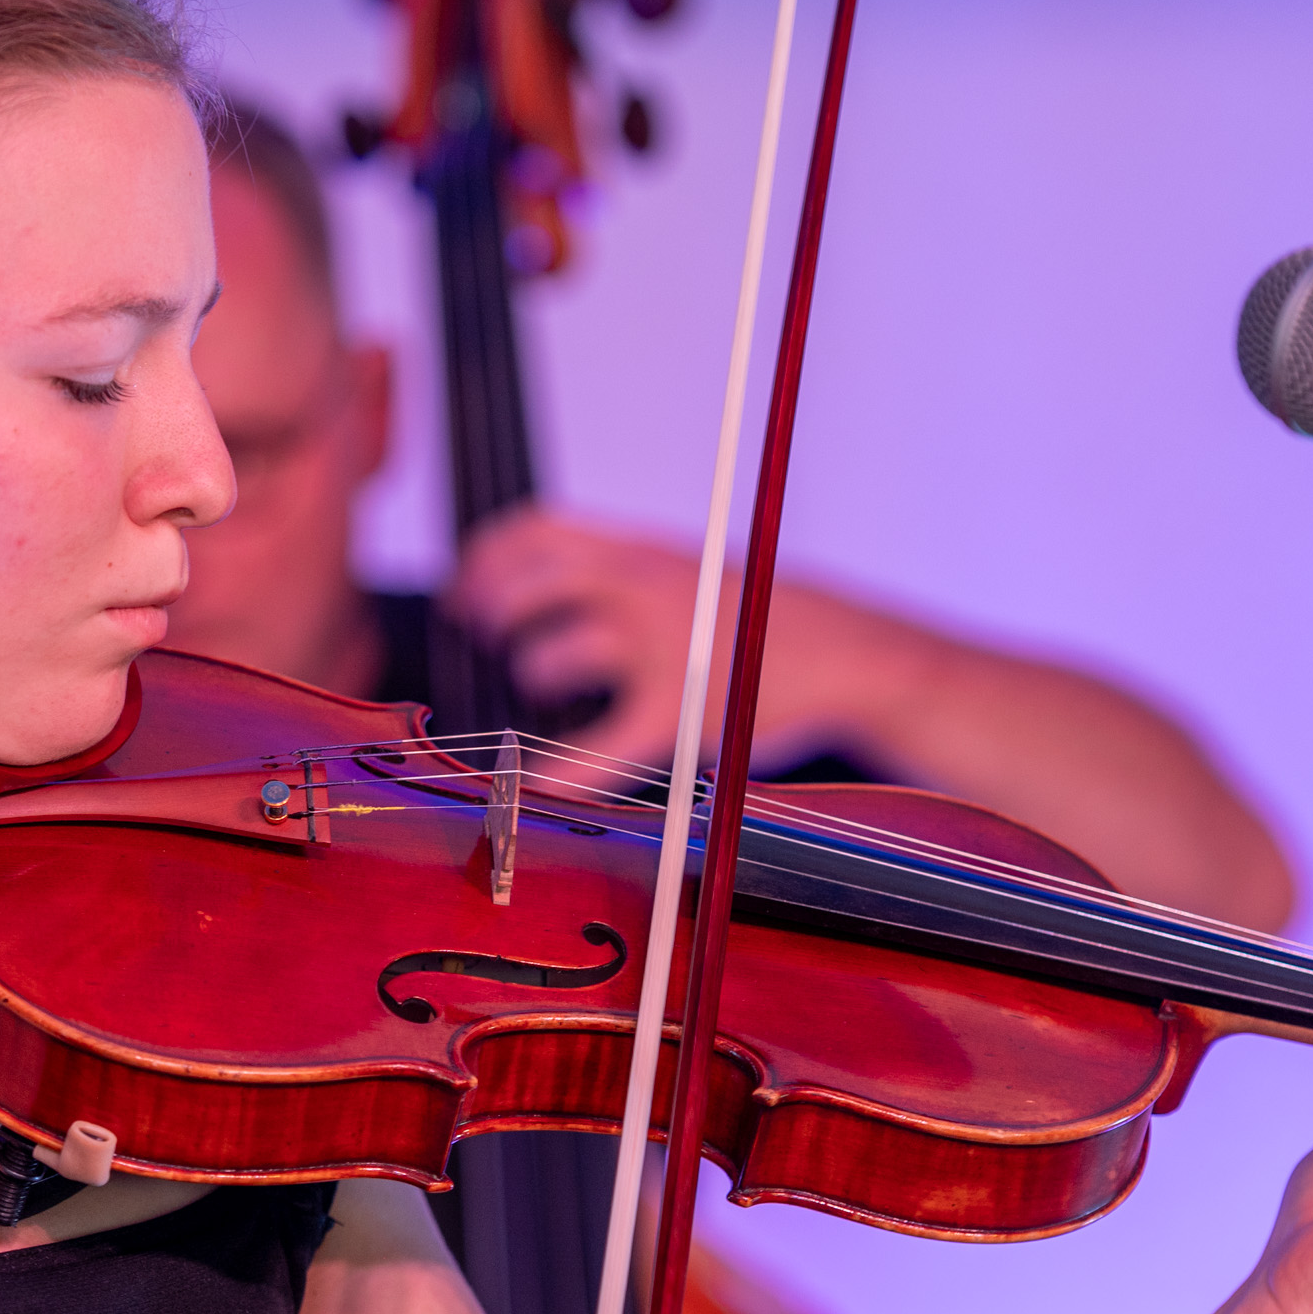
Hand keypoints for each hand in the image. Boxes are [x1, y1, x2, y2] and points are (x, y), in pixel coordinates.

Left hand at [449, 510, 784, 771]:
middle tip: (486, 634)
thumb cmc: (755, 619)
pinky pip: (600, 748)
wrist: (844, 653)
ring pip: (552, 656)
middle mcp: (642, 586)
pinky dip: (563, 772)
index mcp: (640, 550)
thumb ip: (622, 568)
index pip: (536, 529)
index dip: (487, 556)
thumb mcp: (688, 570)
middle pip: (528, 584)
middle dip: (491, 610)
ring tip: (541, 679)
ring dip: (533, 671)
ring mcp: (657, 646)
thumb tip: (542, 579)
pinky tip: (539, 785)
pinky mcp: (677, 710)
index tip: (468, 586)